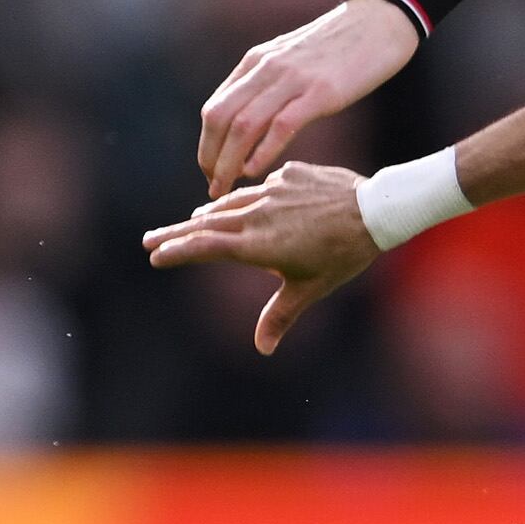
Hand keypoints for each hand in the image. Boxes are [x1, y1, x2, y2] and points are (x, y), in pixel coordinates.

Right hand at [140, 163, 377, 352]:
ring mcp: (273, 190)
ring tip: (190, 221)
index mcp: (258, 243)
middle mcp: (259, 214)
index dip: (178, 251)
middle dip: (175, 233)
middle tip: (148, 240)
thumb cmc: (344, 255)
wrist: (376, 208)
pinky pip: (261, 188)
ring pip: (231, 203)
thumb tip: (263, 348)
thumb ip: (280, 315)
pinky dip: (245, 199)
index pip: (206, 246)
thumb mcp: (310, 289)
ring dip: (207, 215)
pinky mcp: (289, 175)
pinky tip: (242, 204)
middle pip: (206, 223)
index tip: (155, 257)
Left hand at [197, 0, 420, 194]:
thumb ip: (269, 83)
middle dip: (210, 157)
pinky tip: (255, 171)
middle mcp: (266, 69)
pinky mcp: (322, 92)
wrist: (379, 21)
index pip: (215, 108)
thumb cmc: (339, 46)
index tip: (212, 170)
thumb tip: (252, 118)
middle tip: (214, 186)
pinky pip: (281, 125)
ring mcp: (293, 80)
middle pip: (219, 118)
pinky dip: (262, 151)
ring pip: (243, 125)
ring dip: (228, 162)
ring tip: (227, 187)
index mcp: (256, 62)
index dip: (207, 145)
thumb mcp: (292, 59)